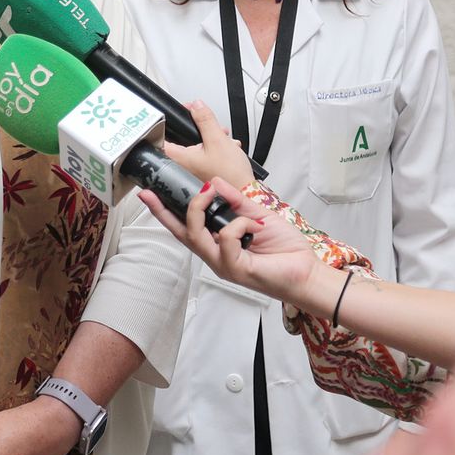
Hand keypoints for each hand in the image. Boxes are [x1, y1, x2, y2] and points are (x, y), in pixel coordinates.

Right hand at [140, 176, 317, 303]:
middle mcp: (215, 254)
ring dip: (200, 209)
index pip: (184, 226)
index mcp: (217, 242)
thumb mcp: (256, 215)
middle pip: (181, 231)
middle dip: (165, 210)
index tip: (147, 194)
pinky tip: (255, 226)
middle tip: (162, 189)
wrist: (306, 271)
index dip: (163, 212)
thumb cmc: (284, 250)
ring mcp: (222, 263)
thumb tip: (213, 183)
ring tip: (210, 194)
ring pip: (195, 234)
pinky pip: (226, 237)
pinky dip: (240, 224)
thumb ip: (235, 200)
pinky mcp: (234, 268)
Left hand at [163, 100, 255, 187]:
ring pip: (196, 146)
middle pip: (182, 139)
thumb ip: (205, 120)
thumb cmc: (230, 175)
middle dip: (199, 129)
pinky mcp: (202, 172)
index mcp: (179, 158)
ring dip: (210, 137)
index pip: (162, 136)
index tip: (182, 114)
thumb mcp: (217, 139)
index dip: (171, 121)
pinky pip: (204, 154)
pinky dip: (215, 148)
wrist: (244, 193)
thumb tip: (196, 106)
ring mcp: (192, 170)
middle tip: (207, 123)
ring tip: (223, 136)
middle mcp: (182, 166)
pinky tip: (226, 146)